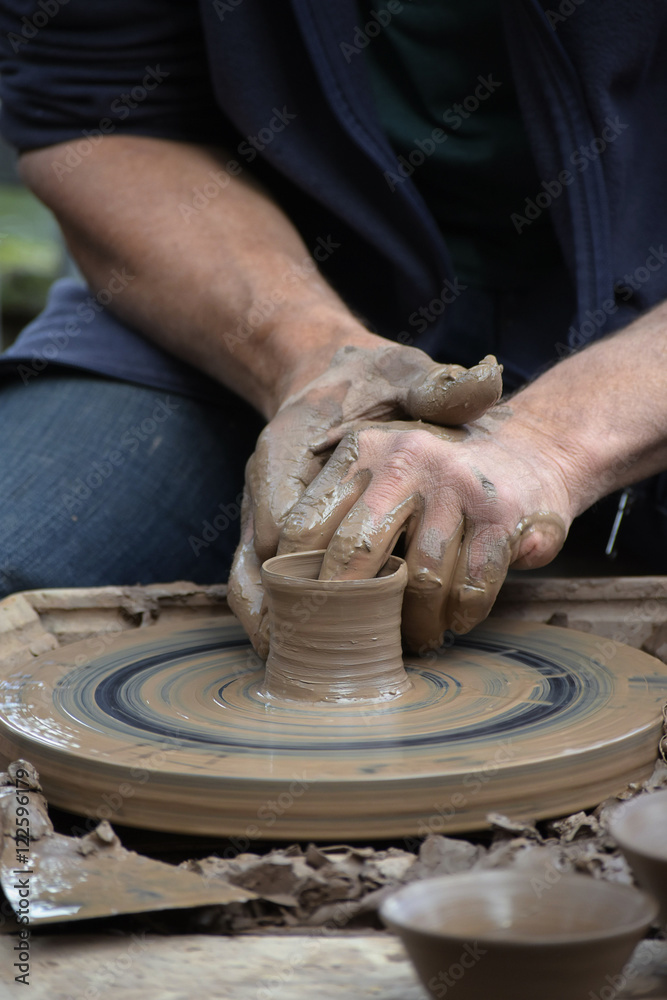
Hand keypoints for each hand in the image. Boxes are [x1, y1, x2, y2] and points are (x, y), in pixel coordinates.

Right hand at [228, 343, 502, 655]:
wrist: (331, 376)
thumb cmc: (375, 383)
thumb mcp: (409, 374)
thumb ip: (442, 386)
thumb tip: (486, 382)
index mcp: (294, 444)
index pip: (294, 518)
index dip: (321, 568)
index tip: (362, 604)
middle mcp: (268, 481)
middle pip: (273, 561)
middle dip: (309, 610)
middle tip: (351, 645)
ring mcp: (261, 507)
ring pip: (249, 580)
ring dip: (278, 626)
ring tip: (313, 666)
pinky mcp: (265, 528)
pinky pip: (252, 582)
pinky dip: (270, 618)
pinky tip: (295, 649)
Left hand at [275, 410, 571, 652]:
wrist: (533, 450)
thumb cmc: (438, 480)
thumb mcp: (383, 471)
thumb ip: (337, 512)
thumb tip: (278, 594)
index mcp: (362, 449)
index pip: (307, 525)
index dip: (298, 581)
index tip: (303, 616)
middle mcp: (406, 458)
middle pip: (356, 552)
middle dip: (349, 607)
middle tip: (351, 638)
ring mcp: (457, 484)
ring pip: (418, 579)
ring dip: (415, 621)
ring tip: (415, 636)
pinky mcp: (502, 515)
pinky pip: (471, 586)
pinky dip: (461, 614)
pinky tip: (455, 620)